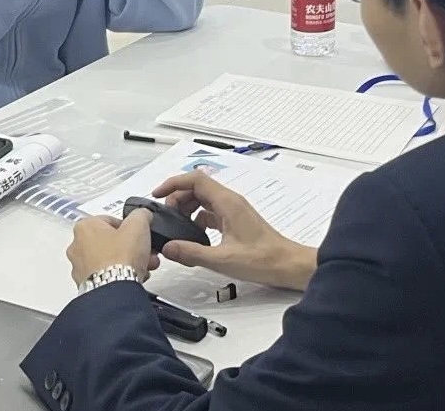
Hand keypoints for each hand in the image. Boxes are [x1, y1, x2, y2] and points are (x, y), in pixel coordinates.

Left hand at [67, 210, 160, 285]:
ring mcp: (80, 267)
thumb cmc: (120, 258)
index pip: (110, 220)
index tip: (138, 234)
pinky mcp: (86, 284)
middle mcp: (77, 246)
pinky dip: (119, 275)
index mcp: (85, 226)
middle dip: (131, 246)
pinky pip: (106, 275)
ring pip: (109, 260)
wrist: (115, 290)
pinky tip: (134, 277)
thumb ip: (141, 214)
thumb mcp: (138, 224)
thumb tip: (143, 215)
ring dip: (127, 261)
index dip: (129, 227)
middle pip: (110, 241)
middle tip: (144, 251)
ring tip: (144, 266)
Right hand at [152, 171, 317, 291]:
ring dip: (187, 209)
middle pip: (197, 188)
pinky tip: (194, 237)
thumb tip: (168, 248)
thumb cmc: (263, 260)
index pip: (195, 179)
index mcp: (227, 202)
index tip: (158, 194)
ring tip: (177, 228)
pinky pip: (211, 213)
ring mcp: (233, 210)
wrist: (287, 265)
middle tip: (167, 218)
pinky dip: (198, 220)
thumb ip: (192, 252)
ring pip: (203, 200)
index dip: (173, 183)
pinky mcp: (235, 221)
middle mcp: (230, 201)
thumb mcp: (222, 259)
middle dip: (177, 199)